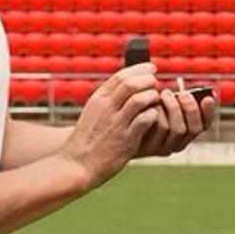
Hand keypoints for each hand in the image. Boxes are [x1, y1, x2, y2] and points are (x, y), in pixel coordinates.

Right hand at [64, 62, 169, 181]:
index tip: (151, 69)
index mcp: (98, 99)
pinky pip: (145, 120)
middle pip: (131, 84)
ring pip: (140, 99)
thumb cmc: (87, 139)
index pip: (121, 76)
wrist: (77, 164)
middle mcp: (106, 108)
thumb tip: (127, 83)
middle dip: (148, 80)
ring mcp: (116, 124)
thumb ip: (108, 98)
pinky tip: (154, 117)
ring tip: (157, 100)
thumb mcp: (93, 112)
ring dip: (153, 97)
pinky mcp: (126, 139)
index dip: (139, 69)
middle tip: (156, 83)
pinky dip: (153, 115)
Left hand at [134, 80, 211, 158]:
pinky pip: (159, 129)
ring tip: (163, 94)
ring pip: (178, 129)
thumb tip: (185, 88)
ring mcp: (164, 147)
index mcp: (185, 130)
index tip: (208, 98)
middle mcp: (178, 141)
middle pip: (194, 128)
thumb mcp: (160, 103)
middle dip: (190, 107)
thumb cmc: (140, 110)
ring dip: (174, 108)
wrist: (116, 128)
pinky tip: (152, 105)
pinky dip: (158, 114)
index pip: (205, 124)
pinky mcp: (149, 148)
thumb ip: (174, 98)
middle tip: (181, 93)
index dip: (209, 112)